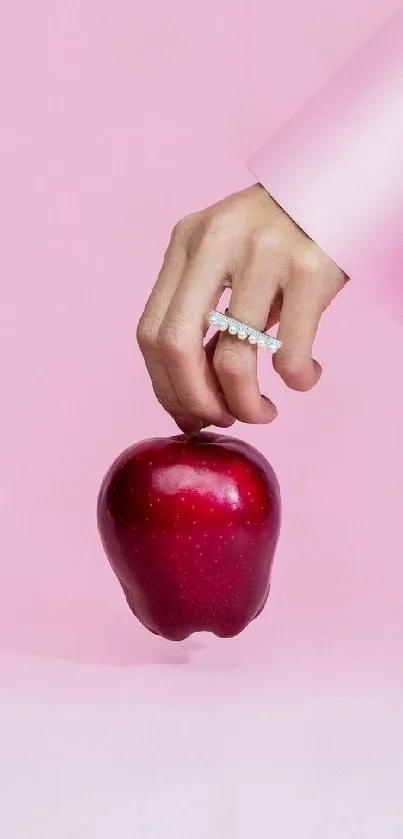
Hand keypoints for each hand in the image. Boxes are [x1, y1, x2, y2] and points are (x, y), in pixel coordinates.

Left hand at [137, 185, 346, 431]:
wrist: (339, 187)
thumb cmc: (279, 235)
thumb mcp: (227, 255)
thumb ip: (204, 312)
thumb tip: (190, 398)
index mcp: (186, 241)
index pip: (150, 332)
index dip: (164, 388)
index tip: (187, 414)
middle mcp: (216, 242)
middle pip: (178, 347)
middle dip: (195, 403)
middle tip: (220, 421)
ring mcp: (264, 253)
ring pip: (235, 361)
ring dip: (248, 406)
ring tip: (264, 412)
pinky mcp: (310, 269)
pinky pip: (290, 353)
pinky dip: (297, 380)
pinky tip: (305, 377)